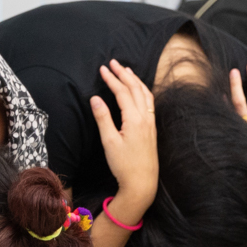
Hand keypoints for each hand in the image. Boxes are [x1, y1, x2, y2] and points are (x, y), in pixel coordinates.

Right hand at [91, 59, 157, 224]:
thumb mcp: (109, 142)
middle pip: (135, 89)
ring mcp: (150, 124)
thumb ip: (103, 118)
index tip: (103, 69)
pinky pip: (150, 103)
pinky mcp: (151, 130)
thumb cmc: (124, 165)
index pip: (123, 93)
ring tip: (127, 71)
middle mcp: (145, 118)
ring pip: (145, 95)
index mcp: (134, 120)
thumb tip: (95, 99)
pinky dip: (143, 92)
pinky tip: (139, 91)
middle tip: (113, 63)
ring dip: (136, 81)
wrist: (142, 183)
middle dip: (124, 74)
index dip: (112, 79)